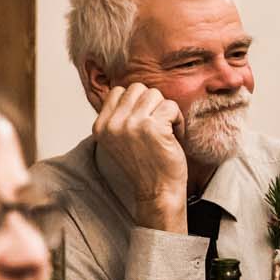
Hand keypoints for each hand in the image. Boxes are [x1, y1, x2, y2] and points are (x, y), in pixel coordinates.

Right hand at [92, 84, 188, 229]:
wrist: (158, 191)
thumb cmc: (146, 165)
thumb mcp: (121, 139)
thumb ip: (120, 116)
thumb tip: (132, 89)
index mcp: (101, 126)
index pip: (118, 91)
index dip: (138, 103)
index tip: (145, 123)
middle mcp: (112, 124)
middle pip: (138, 88)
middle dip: (153, 104)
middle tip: (159, 125)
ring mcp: (131, 124)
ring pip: (155, 94)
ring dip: (166, 111)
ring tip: (167, 131)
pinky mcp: (152, 127)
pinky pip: (171, 106)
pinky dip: (178, 120)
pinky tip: (175, 136)